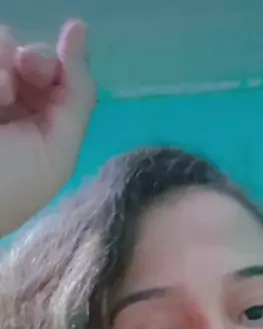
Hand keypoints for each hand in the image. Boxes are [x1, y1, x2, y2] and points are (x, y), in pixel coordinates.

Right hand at [0, 19, 96, 236]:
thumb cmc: (10, 187)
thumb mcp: (57, 153)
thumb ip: (78, 97)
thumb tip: (78, 30)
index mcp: (37, 122)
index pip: (53, 72)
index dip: (55, 64)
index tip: (43, 70)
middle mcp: (9, 103)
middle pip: (26, 51)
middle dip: (31, 59)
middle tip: (19, 77)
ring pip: (2, 44)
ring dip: (3, 62)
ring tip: (0, 95)